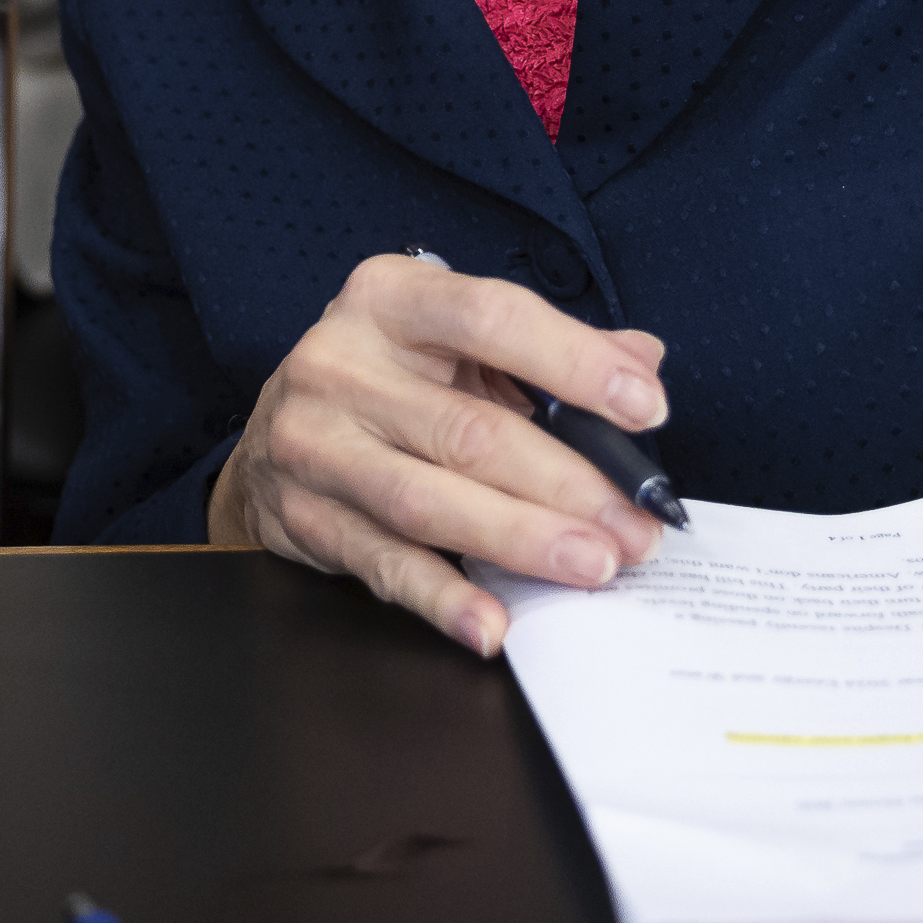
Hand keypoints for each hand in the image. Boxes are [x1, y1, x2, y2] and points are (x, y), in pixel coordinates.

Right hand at [208, 254, 674, 657]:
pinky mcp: (302, 518)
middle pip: (469, 431)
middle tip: (636, 528)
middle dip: (567, 485)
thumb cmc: (390, 378)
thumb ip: (548, 349)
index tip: (647, 408)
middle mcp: (340, 364)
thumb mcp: (457, 339)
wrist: (275, 430)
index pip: (491, 317)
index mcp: (390, 298)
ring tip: (593, 567)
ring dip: (521, 542)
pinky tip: (493, 623)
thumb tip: (641, 362)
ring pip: (428, 503)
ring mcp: (314, 445)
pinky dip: (442, 599)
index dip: (573, 362)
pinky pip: (383, 564)